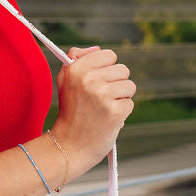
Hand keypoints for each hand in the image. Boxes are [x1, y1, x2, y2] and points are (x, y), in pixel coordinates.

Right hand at [52, 45, 135, 178]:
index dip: (107, 68)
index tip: (99, 79)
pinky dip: (122, 112)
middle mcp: (89, 79)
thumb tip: (97, 48)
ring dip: (121, 98)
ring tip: (105, 108)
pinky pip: (130, 103)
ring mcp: (103, 95)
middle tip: (101, 98)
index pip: (108, 54)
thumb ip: (77, 59)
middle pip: (123, 70)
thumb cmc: (70, 112)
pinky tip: (108, 119)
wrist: (69, 146)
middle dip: (116, 84)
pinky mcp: (115, 112)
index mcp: (76, 69)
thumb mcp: (64, 81)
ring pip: (129, 86)